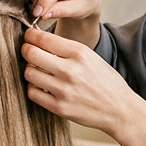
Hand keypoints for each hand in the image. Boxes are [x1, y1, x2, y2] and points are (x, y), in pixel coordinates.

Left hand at [21, 28, 140, 134]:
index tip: (29, 36)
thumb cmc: (106, 82)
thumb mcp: (91, 57)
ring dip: (30, 70)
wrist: (119, 109)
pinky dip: (33, 88)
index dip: (30, 35)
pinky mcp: (59, 107)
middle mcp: (70, 70)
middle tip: (28, 51)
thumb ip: (66, 49)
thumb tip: (39, 40)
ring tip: (37, 70)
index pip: (42, 38)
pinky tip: (41, 86)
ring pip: (29, 73)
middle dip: (26, 50)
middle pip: (31, 53)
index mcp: (79, 53)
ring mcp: (63, 90)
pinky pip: (32, 92)